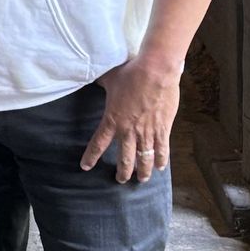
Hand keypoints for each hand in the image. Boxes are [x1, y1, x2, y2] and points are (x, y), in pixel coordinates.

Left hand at [82, 55, 181, 182]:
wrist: (156, 71)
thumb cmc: (131, 73)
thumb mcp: (109, 78)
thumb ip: (101, 83)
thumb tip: (94, 77)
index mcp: (112, 120)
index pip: (98, 144)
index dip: (91, 157)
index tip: (86, 167)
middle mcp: (129, 131)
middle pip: (124, 159)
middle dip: (122, 173)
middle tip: (120, 179)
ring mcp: (147, 132)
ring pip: (144, 159)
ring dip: (142, 172)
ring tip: (141, 180)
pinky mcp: (163, 129)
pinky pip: (162, 150)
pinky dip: (161, 160)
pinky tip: (160, 167)